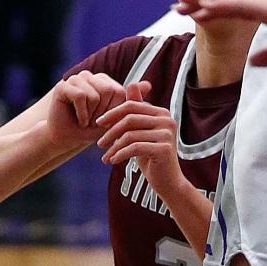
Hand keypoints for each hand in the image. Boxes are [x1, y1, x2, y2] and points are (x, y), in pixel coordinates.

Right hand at [46, 72, 147, 146]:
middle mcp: (90, 76)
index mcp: (103, 80)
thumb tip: (148, 84)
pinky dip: (82, 114)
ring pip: (95, 95)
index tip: (104, 120)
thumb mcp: (115, 118)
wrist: (67, 140)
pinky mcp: (62, 86)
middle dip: (103, 113)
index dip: (113, 111)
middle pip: (108, 91)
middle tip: (93, 121)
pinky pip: (80, 97)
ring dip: (92, 115)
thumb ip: (130, 100)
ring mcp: (75, 79)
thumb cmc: (91, 130)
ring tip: (85, 120)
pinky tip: (79, 120)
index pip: (119, 91)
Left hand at [95, 83, 185, 201]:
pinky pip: (134, 147)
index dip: (113, 112)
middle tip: (99, 144)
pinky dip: (120, 154)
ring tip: (105, 157)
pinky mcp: (164, 148)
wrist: (168, 182)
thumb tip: (132, 84)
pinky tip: (113, 161)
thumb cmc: (151, 157)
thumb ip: (136, 111)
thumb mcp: (141, 132)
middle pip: (130, 118)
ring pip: (130, 135)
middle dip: (111, 131)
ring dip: (113, 147)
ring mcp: (167, 133)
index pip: (132, 105)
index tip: (99, 123)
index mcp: (162, 112)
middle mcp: (167, 119)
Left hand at [174, 0, 266, 30]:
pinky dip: (220, 5)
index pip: (233, 7)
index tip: (190, 12)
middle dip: (199, 0)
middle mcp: (265, 1)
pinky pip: (240, 5)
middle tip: (175, 3)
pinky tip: (202, 7)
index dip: (210, 8)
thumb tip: (254, 60)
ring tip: (180, 2)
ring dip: (202, 0)